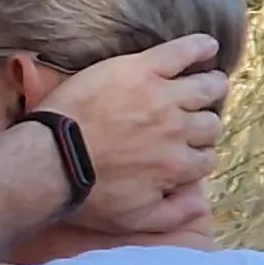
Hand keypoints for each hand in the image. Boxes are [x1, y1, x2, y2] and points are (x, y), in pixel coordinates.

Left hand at [38, 33, 228, 233]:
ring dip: (211, 87)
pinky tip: (209, 45)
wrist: (52, 159)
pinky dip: (199, 47)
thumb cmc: (87, 193)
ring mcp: (163, 97)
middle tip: (195, 118)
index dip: (198, 156)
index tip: (188, 152)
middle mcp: (178, 130)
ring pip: (204, 88)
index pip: (205, 159)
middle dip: (205, 123)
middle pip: (209, 124)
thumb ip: (172, 215)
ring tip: (211, 83)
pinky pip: (181, 53)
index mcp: (177, 165)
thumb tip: (201, 204)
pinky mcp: (142, 70)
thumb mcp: (133, 220)